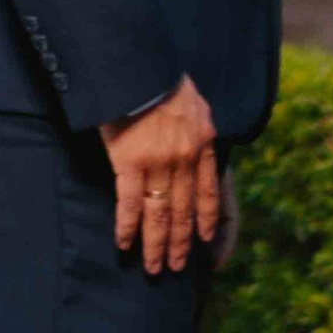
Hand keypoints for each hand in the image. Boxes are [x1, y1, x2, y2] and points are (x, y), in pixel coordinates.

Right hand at [100, 75, 219, 275]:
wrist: (138, 65)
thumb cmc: (158, 76)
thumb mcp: (192, 101)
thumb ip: (195, 126)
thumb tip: (197, 140)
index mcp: (203, 143)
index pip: (208, 191)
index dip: (205, 219)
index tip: (202, 240)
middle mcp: (186, 158)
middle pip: (183, 210)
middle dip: (179, 242)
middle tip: (173, 267)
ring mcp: (159, 163)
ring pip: (160, 214)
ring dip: (156, 244)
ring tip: (153, 267)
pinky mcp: (130, 163)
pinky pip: (131, 204)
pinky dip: (128, 226)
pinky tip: (124, 244)